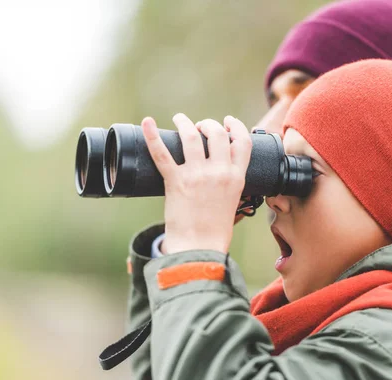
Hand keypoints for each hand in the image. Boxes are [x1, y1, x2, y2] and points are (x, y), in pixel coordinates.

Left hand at [141, 114, 251, 253]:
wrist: (199, 247)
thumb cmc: (215, 231)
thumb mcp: (233, 203)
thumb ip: (231, 186)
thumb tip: (225, 177)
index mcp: (237, 177)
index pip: (243, 142)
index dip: (236, 127)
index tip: (228, 121)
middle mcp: (219, 172)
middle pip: (217, 133)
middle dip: (209, 124)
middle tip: (200, 126)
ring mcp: (197, 175)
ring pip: (192, 136)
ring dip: (185, 123)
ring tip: (181, 120)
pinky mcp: (175, 181)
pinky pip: (162, 153)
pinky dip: (152, 136)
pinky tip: (148, 122)